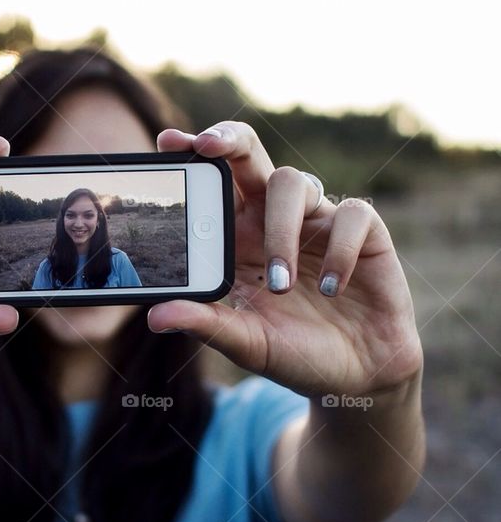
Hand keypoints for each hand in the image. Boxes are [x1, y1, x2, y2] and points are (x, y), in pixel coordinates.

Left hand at [147, 122, 422, 398]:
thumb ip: (206, 325)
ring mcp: (320, 223)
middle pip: (251, 157)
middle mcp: (276, 220)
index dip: (193, 154)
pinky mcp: (366, 234)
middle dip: (229, 142)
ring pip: (294, 182)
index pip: (215, 184)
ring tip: (280, 286)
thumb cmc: (296, 354)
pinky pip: (352, 215)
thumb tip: (155, 316)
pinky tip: (333, 288)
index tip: (169, 142)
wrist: (356, 379)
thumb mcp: (246, 344)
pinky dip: (339, 250)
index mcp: (239, 238)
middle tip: (208, 147)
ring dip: (280, 231)